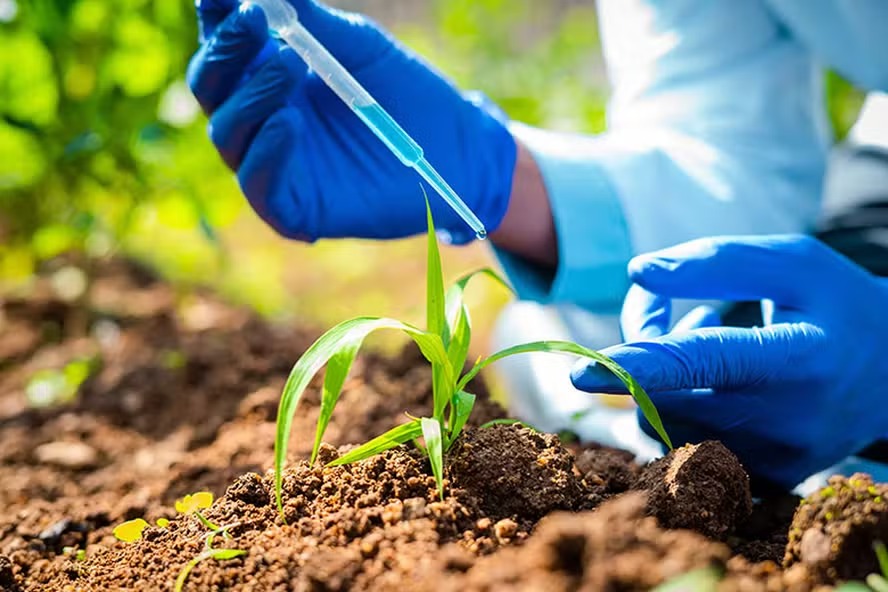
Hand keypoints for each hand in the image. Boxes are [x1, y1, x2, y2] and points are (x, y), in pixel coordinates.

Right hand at [187, 0, 516, 242]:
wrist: (456, 149)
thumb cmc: (406, 94)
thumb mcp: (359, 47)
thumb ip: (311, 21)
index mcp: (268, 74)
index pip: (224, 45)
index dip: (216, 17)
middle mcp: (260, 119)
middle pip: (213, 88)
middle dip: (226, 51)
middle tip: (255, 21)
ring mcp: (274, 165)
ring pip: (229, 135)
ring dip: (251, 97)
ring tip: (288, 66)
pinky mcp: (293, 209)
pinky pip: (261, 187)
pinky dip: (266, 155)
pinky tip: (288, 122)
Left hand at [570, 235, 887, 489]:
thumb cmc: (838, 304)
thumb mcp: (792, 262)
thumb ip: (715, 260)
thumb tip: (636, 273)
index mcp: (801, 357)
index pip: (703, 363)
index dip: (637, 365)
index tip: (579, 369)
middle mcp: (789, 420)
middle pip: (669, 395)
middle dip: (643, 351)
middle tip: (675, 310)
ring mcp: (778, 458)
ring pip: (670, 423)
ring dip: (663, 378)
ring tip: (707, 334)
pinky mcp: (766, 478)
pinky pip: (688, 445)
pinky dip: (680, 408)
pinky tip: (714, 379)